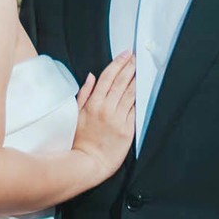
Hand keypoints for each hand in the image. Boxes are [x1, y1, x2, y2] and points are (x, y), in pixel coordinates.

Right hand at [72, 51, 134, 180]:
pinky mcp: (128, 130)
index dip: (118, 63)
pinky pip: (135, 110)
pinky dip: (138, 99)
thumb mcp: (75, 115)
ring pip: (130, 94)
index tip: (125, 54)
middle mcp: (107, 109)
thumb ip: (84, 94)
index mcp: (93, 104)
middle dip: (130, 68)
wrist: (88, 163)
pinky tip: (142, 90)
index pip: (108, 77)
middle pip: (121, 83)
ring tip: (141, 70)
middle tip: (136, 58)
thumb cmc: (79, 141)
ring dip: (136, 80)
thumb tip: (91, 77)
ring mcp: (118, 119)